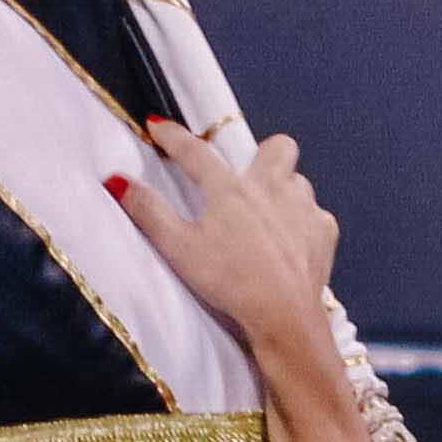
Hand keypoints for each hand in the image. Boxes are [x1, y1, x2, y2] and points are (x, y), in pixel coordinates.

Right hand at [103, 122, 338, 362]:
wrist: (284, 315)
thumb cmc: (229, 281)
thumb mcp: (179, 248)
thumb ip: (148, 211)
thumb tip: (117, 181)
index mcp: (230, 189)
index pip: (195, 152)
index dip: (173, 137)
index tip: (158, 127)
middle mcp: (272, 187)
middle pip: (277, 146)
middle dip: (263, 153)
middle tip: (246, 178)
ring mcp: (304, 208)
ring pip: (298, 181)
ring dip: (284, 191)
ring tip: (268, 217)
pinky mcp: (325, 233)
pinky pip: (316, 215)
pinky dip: (303, 223)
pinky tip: (291, 244)